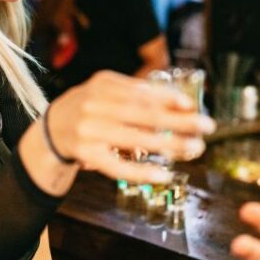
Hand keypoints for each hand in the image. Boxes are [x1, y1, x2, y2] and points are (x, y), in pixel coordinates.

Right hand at [47, 70, 215, 184]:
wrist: (52, 128)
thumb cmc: (91, 107)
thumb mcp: (107, 90)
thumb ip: (138, 93)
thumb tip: (180, 101)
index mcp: (103, 84)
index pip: (141, 91)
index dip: (168, 98)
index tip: (190, 105)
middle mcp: (94, 105)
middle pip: (143, 114)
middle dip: (178, 121)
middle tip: (207, 126)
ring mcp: (89, 131)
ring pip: (135, 139)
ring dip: (169, 145)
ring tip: (195, 148)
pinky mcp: (86, 155)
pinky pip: (118, 166)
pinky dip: (142, 171)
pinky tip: (163, 175)